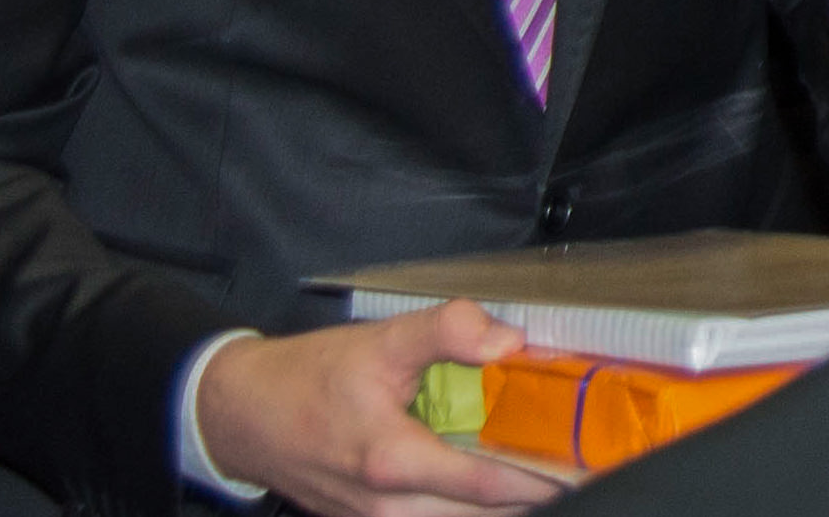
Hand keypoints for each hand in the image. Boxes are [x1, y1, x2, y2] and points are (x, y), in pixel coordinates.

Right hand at [193, 306, 570, 513]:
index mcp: (392, 461)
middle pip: (480, 515)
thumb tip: (509, 343)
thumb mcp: (380, 339)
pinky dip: (466, 508)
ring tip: (546, 476)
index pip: (487, 484)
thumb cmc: (309, 378)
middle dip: (533, 495)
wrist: (241, 415)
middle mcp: (386, 505)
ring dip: (500, 505)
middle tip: (581, 469)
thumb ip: (447, 331)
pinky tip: (493, 485)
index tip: (587, 468)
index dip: (543, 480)